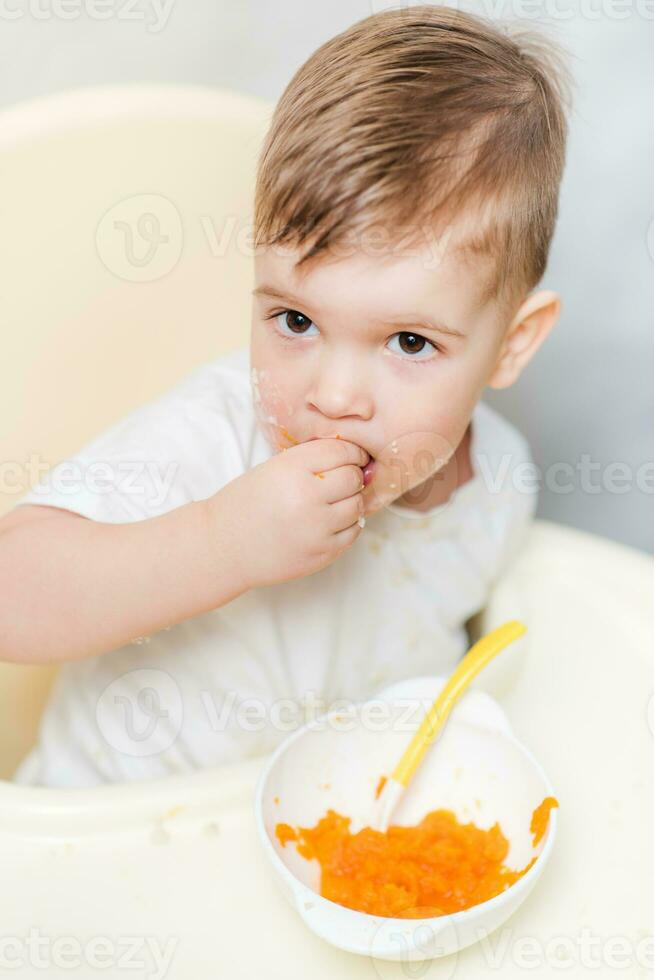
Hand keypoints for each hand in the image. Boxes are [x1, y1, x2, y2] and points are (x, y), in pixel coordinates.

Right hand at [216, 438, 369, 588]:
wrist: (224, 546)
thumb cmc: (248, 502)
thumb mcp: (273, 468)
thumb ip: (311, 461)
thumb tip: (356, 459)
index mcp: (292, 469)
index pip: (342, 451)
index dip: (352, 453)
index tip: (351, 457)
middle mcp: (307, 497)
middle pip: (353, 477)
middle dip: (351, 476)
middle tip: (339, 480)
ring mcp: (317, 528)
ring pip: (357, 505)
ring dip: (350, 500)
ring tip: (333, 502)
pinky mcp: (322, 553)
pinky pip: (353, 531)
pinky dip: (347, 524)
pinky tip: (329, 521)